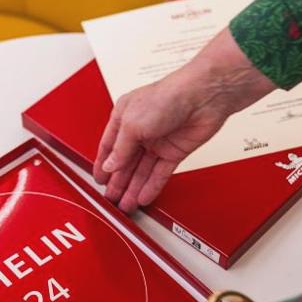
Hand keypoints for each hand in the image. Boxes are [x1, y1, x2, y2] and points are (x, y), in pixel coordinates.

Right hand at [94, 27, 275, 212]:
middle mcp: (140, 130)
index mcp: (124, 118)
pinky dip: (151, 186)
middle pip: (125, 162)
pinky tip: (143, 197)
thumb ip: (120, 148)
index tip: (98, 180)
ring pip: (142, 171)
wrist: (202, 97)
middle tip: (111, 199)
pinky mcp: (174, 152)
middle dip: (118, 182)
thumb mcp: (132, 124)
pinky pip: (160, 173)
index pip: (109, 146)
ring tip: (126, 205)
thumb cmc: (167, 97)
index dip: (103, 164)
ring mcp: (158, 142)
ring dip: (133, 188)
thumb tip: (111, 165)